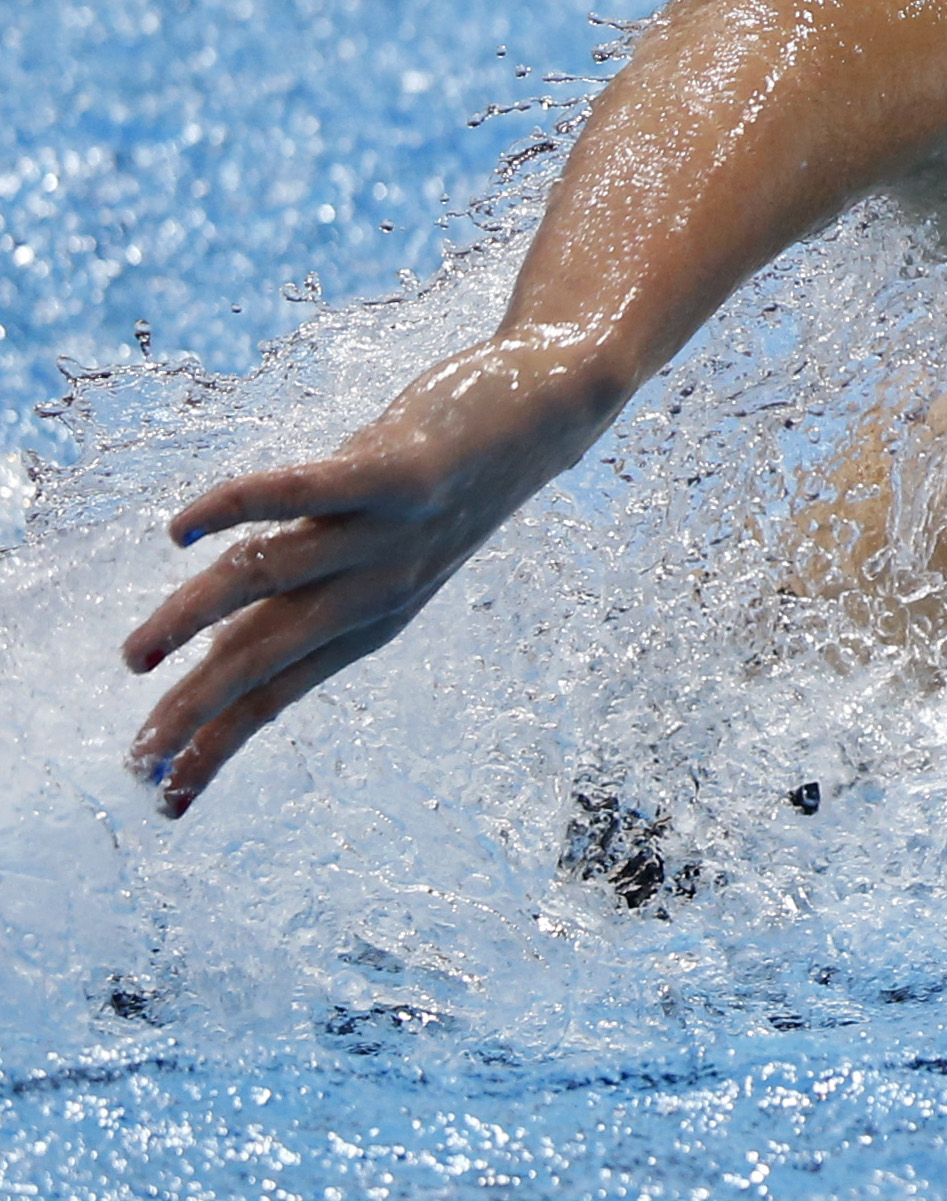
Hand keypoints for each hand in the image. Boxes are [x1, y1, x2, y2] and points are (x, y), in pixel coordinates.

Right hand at [120, 328, 628, 817]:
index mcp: (373, 618)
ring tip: (134, 658)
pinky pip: (302, 491)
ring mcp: (390, 533)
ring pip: (268, 580)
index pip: (279, 693)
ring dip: (191, 620)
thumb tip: (217, 630)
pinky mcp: (398, 471)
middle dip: (197, 712)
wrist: (551, 410)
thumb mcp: (379, 548)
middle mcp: (381, 589)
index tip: (161, 796)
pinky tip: (180, 531)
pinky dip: (235, 508)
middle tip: (135, 760)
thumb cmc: (445, 479)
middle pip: (267, 659)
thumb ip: (304, 586)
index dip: (218, 743)